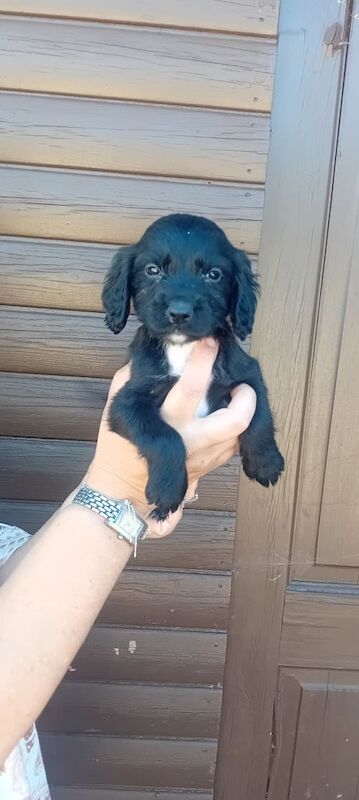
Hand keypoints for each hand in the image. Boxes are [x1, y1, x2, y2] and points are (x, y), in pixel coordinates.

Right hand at [86, 339, 255, 536]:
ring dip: (245, 412)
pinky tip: (226, 416)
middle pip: (234, 419)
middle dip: (246, 397)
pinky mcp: (211, 468)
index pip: (191, 387)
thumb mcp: (117, 406)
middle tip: (242, 383)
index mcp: (167, 422)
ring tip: (236, 396)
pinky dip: (237, 429)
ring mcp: (205, 458)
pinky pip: (234, 446)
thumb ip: (133, 376)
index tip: (210, 341)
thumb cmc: (119, 446)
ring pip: (240, 434)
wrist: (124, 491)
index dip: (203, 360)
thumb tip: (154, 352)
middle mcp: (191, 441)